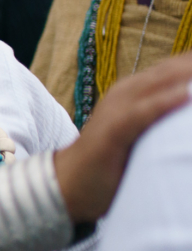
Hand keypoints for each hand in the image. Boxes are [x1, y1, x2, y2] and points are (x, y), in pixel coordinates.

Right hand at [56, 51, 191, 222]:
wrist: (69, 181)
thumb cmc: (110, 159)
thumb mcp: (140, 131)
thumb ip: (161, 118)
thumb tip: (187, 108)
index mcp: (134, 90)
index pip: (174, 68)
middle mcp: (125, 92)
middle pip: (170, 71)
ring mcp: (117, 108)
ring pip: (159, 84)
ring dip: (186, 76)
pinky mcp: (113, 128)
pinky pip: (142, 112)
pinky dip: (165, 102)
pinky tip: (186, 95)